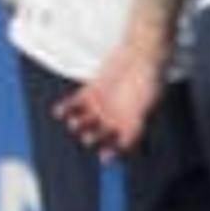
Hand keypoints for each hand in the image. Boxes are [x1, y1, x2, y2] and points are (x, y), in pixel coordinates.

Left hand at [59, 34, 165, 158]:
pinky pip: (75, 104)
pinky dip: (66, 108)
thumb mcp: (147, 102)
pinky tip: (59, 112)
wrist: (142, 52)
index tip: (105, 157)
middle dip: (94, 137)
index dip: (113, 152)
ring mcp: (102, 106)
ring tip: (74, 123)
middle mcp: (116, 118)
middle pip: (101, 134)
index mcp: (133, 124)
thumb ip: (137, 119)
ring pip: (87, 121)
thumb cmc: (150, 78)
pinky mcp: (91, 92)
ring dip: (79, 124)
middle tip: (88, 138)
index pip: (122, 145)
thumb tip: (130, 139)